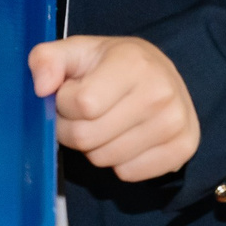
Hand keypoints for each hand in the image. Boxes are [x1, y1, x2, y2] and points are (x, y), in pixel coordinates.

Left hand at [29, 35, 200, 182]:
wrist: (163, 76)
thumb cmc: (114, 64)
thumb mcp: (78, 51)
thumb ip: (47, 60)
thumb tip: (41, 88)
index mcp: (133, 63)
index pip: (81, 105)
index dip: (64, 104)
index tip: (72, 93)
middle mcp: (160, 92)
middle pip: (88, 137)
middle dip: (73, 129)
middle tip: (84, 115)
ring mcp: (175, 123)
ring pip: (105, 160)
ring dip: (95, 147)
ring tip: (107, 123)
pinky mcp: (184, 148)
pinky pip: (128, 174)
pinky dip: (120, 162)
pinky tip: (128, 137)